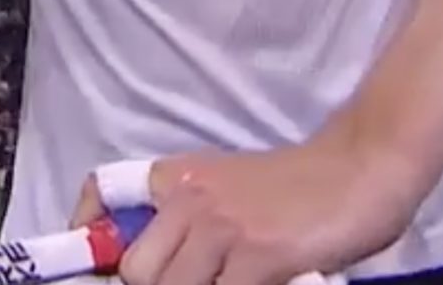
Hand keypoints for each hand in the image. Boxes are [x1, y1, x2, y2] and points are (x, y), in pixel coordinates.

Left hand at [71, 136, 419, 284]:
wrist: (358, 170)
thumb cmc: (296, 188)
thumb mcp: (228, 190)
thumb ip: (190, 219)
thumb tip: (151, 266)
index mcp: (179, 178)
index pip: (104, 190)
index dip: (84, 231)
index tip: (88, 262)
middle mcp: (191, 198)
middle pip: (137, 269)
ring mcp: (224, 227)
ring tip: (224, 282)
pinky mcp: (260, 255)